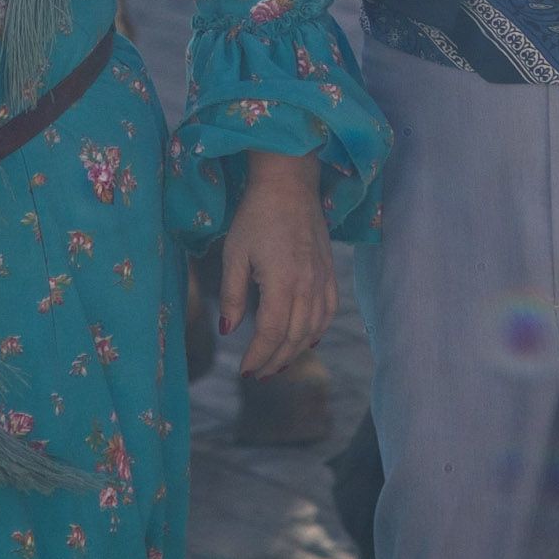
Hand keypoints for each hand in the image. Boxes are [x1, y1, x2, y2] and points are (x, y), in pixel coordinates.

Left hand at [218, 152, 336, 380]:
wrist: (289, 184)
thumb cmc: (256, 216)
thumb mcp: (235, 254)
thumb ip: (232, 295)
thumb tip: (228, 331)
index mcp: (282, 282)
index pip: (271, 333)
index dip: (258, 356)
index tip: (244, 371)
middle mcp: (307, 285)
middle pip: (293, 337)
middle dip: (274, 360)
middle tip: (257, 374)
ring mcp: (322, 279)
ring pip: (313, 329)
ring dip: (296, 351)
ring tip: (278, 364)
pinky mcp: (329, 272)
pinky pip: (328, 311)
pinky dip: (317, 331)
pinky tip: (306, 340)